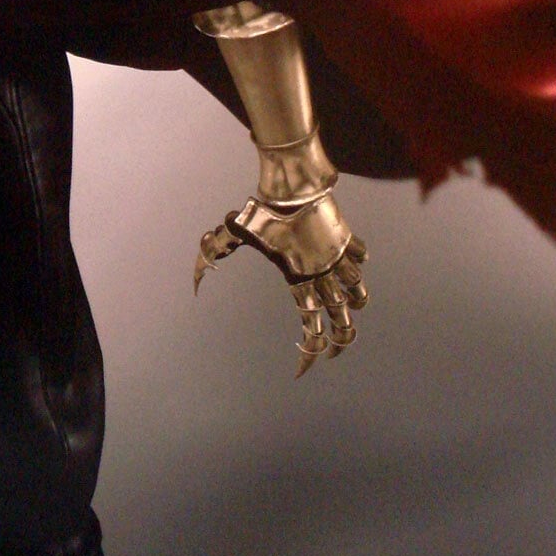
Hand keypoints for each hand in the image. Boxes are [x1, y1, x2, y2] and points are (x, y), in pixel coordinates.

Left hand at [194, 191, 368, 375]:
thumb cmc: (264, 212)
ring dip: (356, 304)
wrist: (294, 188)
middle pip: (342, 318)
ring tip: (353, 311)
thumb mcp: (235, 233)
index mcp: (299, 279)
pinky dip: (359, 264)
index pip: (311, 326)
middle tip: (336, 353)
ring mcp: (338, 256)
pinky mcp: (346, 237)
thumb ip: (214, 253)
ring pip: (358, 290)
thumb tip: (195, 277)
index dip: (310, 352)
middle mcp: (323, 273)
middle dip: (341, 341)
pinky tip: (357, 267)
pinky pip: (359, 256)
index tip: (305, 368)